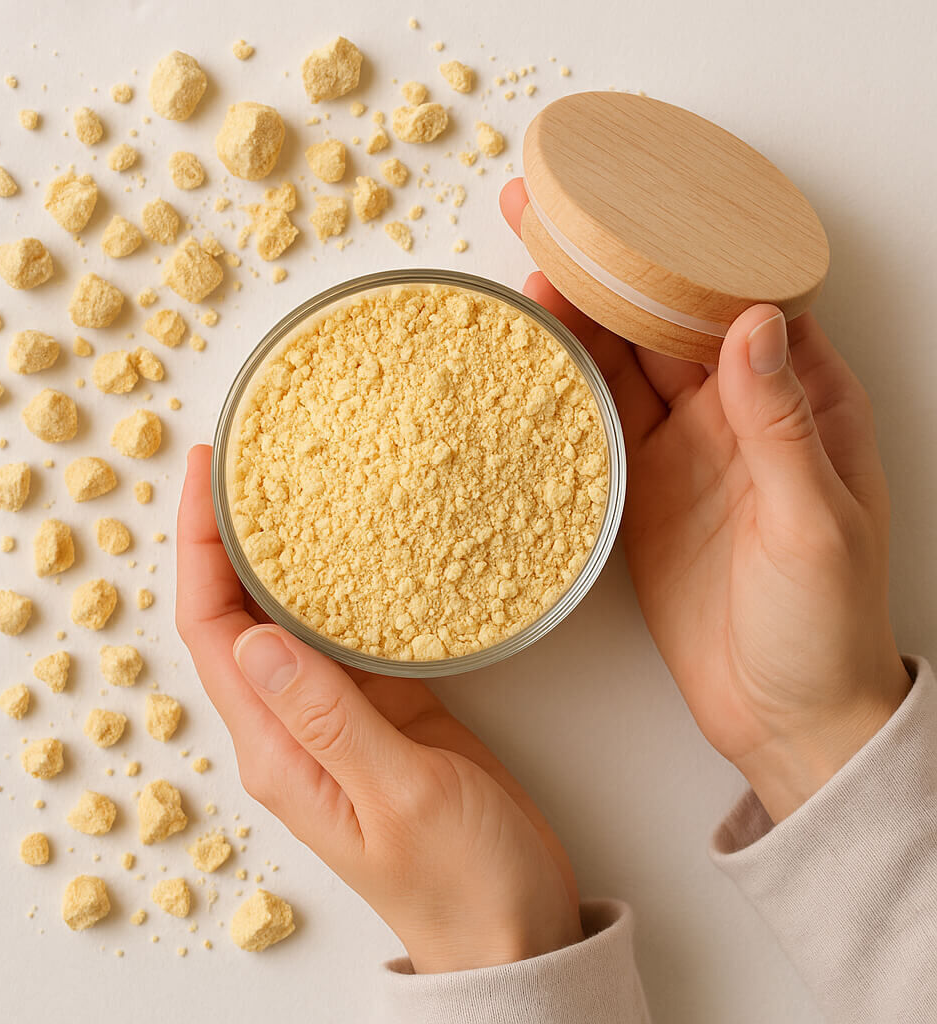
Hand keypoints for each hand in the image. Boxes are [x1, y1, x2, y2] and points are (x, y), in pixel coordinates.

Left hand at [176, 445, 582, 971]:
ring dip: (281, 549)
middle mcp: (292, 725)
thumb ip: (329, 718)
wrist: (513, 927)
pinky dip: (341, 581)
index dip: (198, 547)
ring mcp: (337, 714)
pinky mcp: (383, 707)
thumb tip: (254, 638)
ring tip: (292, 480)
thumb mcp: (398, 797)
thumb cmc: (460, 880)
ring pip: (290, 614)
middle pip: (237, 613)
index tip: (204, 473)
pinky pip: (346, 631)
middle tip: (244, 456)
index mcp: (277, 749)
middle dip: (228, 532)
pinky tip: (358, 540)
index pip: (212, 631)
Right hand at [501, 180, 910, 821]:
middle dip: (616, 265)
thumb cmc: (825, 626)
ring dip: (581, 318)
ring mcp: (682, 451)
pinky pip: (597, 426)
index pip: (743, 299)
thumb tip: (753, 323)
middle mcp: (737, 414)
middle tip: (557, 216)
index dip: (690, 246)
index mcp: (803, 402)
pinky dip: (565, 390)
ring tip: (531, 270)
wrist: (783, 717)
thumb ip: (781, 426)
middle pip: (668, 319)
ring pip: (624, 364)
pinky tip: (531, 357)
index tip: (641, 199)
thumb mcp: (815, 524)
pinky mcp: (638, 492)